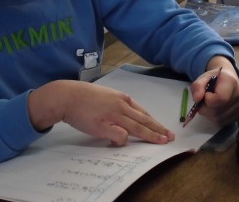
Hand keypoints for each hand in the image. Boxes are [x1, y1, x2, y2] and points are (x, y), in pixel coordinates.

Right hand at [28, 80, 174, 145]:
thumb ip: (118, 105)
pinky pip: (120, 136)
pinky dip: (123, 141)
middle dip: (159, 129)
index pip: (143, 112)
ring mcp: (114, 115)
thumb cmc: (85, 97)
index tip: (163, 129)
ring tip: (161, 142)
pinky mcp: (104, 125)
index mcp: (123, 98)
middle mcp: (121, 106)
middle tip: (170, 137)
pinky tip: (119, 143)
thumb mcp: (107, 96)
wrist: (68, 96)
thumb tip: (126, 117)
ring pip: (138, 127)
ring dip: (151, 135)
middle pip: (144, 120)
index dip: (154, 122)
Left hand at [189, 56, 238, 125]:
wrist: (228, 79)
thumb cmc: (215, 77)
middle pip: (217, 111)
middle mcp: (238, 95)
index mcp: (231, 81)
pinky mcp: (238, 115)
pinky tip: (215, 108)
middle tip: (204, 100)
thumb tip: (197, 99)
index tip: (206, 94)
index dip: (208, 100)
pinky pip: (222, 122)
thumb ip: (198, 86)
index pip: (221, 98)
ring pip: (218, 119)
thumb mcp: (204, 77)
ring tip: (210, 104)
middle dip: (205, 108)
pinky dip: (214, 118)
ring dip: (208, 114)